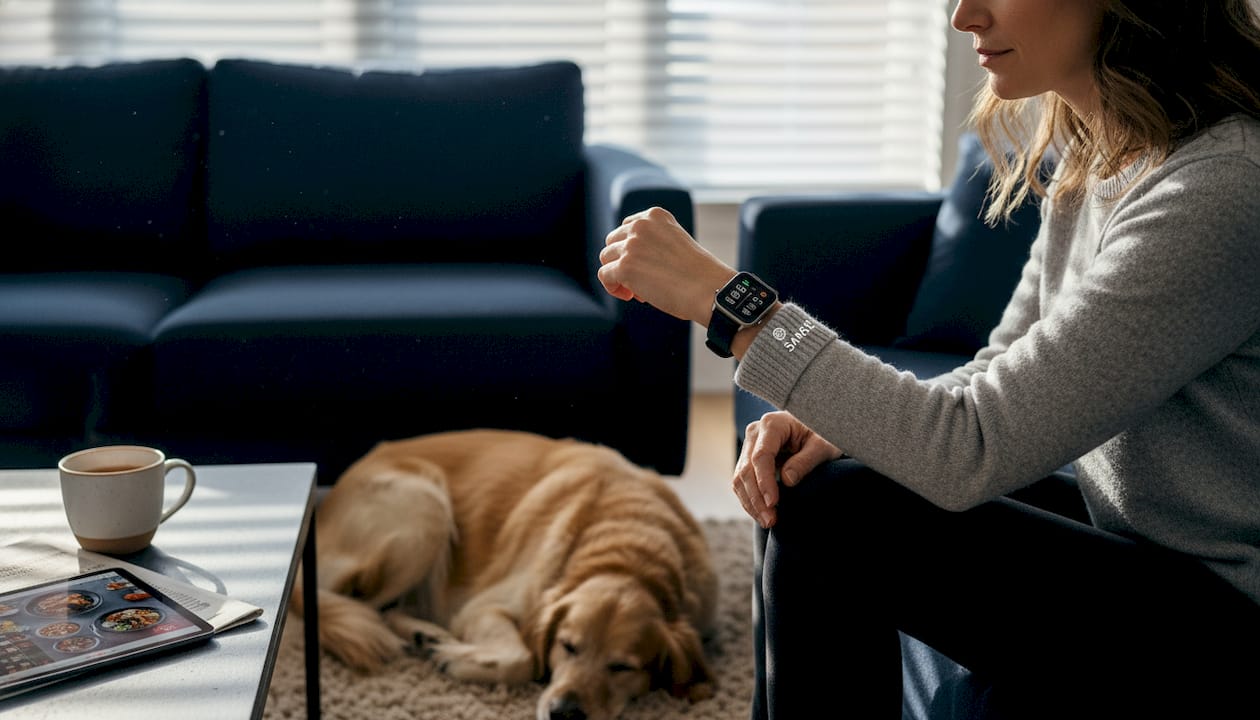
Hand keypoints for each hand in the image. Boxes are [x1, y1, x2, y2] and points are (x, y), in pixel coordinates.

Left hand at [597, 207, 733, 323]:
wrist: (710, 289)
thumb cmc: (698, 274)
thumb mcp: (674, 243)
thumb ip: (652, 243)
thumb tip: (624, 260)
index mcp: (655, 215)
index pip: (626, 227)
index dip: (631, 249)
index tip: (645, 265)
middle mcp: (641, 225)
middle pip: (612, 242)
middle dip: (623, 262)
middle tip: (642, 282)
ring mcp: (631, 245)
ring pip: (606, 258)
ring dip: (618, 275)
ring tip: (638, 291)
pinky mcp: (625, 266)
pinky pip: (604, 275)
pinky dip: (613, 287)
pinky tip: (630, 296)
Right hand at [733, 411, 843, 527]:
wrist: (817, 430)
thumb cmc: (823, 435)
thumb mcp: (823, 446)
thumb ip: (806, 461)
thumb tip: (787, 480)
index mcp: (772, 424)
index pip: (761, 456)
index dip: (764, 482)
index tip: (773, 503)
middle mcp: (755, 433)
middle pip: (746, 469)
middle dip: (756, 498)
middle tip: (771, 520)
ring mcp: (749, 446)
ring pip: (740, 479)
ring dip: (751, 503)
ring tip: (768, 522)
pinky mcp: (749, 460)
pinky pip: (742, 483)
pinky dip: (750, 500)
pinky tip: (762, 515)